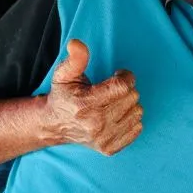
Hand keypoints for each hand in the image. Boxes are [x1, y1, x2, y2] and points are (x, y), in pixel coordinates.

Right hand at [42, 39, 142, 155]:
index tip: (118, 75)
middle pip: (132, 98)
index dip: (125, 76)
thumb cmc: (63, 96)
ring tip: (114, 102)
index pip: (123, 86)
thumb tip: (77, 44)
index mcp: (85, 105)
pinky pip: (137, 128)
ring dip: (129, 104)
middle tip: (113, 89)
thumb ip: (75, 59)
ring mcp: (103, 139)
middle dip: (126, 89)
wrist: (55, 125)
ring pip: (137, 112)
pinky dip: (131, 119)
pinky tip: (117, 115)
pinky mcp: (110, 148)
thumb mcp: (64, 74)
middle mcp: (95, 124)